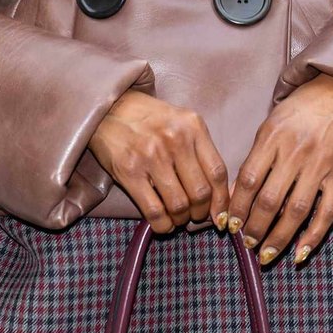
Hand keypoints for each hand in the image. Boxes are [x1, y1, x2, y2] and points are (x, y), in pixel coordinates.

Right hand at [88, 90, 229, 233]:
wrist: (109, 108)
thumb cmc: (149, 118)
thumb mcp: (181, 122)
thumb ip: (199, 150)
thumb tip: (216, 193)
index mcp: (193, 127)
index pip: (217, 172)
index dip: (222, 200)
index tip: (221, 214)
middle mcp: (175, 140)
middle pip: (200, 192)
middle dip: (201, 213)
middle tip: (195, 216)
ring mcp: (151, 156)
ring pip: (179, 204)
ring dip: (181, 219)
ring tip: (178, 218)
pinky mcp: (129, 171)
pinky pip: (154, 210)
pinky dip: (163, 224)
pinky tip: (164, 224)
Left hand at [226, 75, 332, 265]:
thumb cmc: (301, 110)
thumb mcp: (270, 125)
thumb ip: (255, 158)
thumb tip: (235, 194)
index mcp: (272, 138)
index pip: (249, 180)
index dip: (237, 207)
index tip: (229, 225)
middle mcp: (295, 152)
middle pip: (269, 200)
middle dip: (254, 228)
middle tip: (246, 243)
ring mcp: (320, 165)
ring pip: (295, 211)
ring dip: (278, 238)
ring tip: (265, 253)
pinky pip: (327, 213)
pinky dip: (313, 236)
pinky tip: (299, 253)